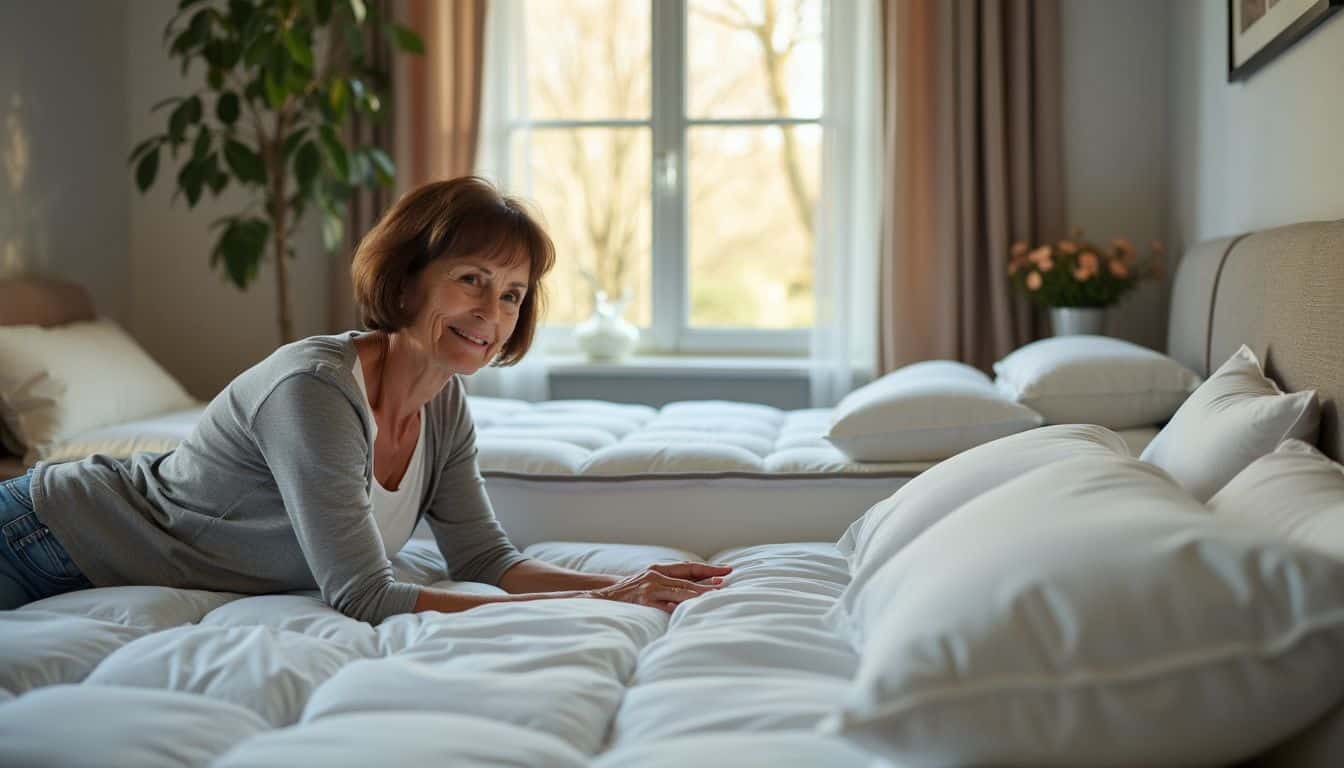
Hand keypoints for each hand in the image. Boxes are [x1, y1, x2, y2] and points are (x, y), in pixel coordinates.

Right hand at [589, 562, 730, 612]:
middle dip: (707, 583)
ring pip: (678, 591)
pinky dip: (676, 608)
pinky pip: (663, 607)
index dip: (709, 569)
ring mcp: (649, 589)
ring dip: (697, 595)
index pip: (689, 568)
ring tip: (713, 596)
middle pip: (686, 580)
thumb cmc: (633, 591)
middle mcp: (655, 576)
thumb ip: (671, 582)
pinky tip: (688, 611)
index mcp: (659, 569)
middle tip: (725, 585)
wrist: (605, 597)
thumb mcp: (651, 580)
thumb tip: (700, 587)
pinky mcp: (643, 602)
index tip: (727, 570)